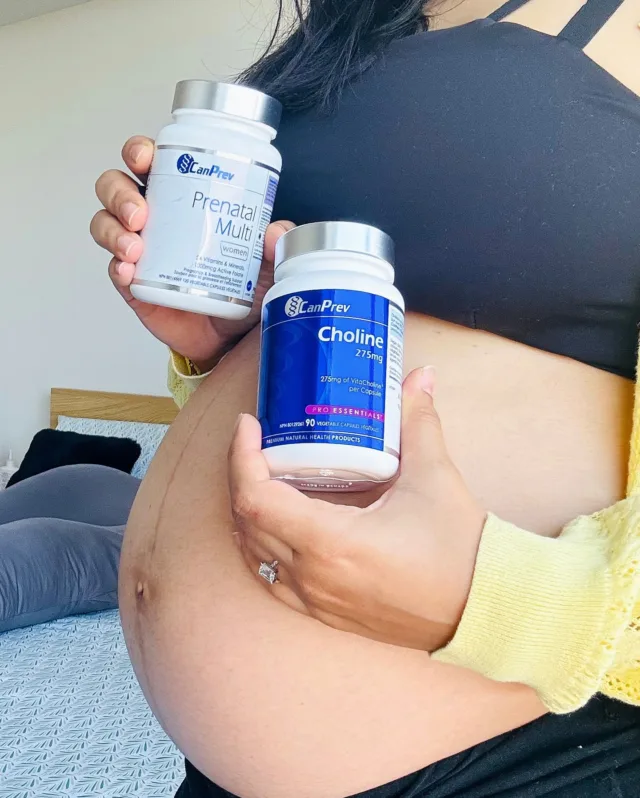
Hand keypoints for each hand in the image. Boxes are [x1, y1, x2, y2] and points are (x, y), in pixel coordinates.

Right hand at [90, 135, 292, 370]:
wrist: (235, 335)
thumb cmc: (245, 288)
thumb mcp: (267, 263)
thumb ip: (275, 244)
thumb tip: (275, 230)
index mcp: (183, 199)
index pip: (152, 163)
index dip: (139, 152)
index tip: (145, 158)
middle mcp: (156, 220)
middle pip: (116, 187)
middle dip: (119, 192)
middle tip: (140, 212)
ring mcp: (140, 251)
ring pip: (105, 224)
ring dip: (112, 229)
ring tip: (135, 246)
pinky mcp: (134, 285)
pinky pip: (114, 270)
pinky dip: (116, 267)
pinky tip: (128, 270)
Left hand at [229, 367, 486, 650]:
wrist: (483, 609)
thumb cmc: (460, 550)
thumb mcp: (435, 478)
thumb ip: (419, 421)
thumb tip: (420, 376)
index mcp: (331, 542)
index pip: (255, 498)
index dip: (241, 457)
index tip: (249, 427)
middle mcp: (313, 577)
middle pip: (245, 523)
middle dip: (241, 477)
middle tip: (257, 444)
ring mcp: (317, 601)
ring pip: (254, 556)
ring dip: (248, 514)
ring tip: (264, 477)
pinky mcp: (326, 615)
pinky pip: (273, 581)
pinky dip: (263, 548)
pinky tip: (280, 525)